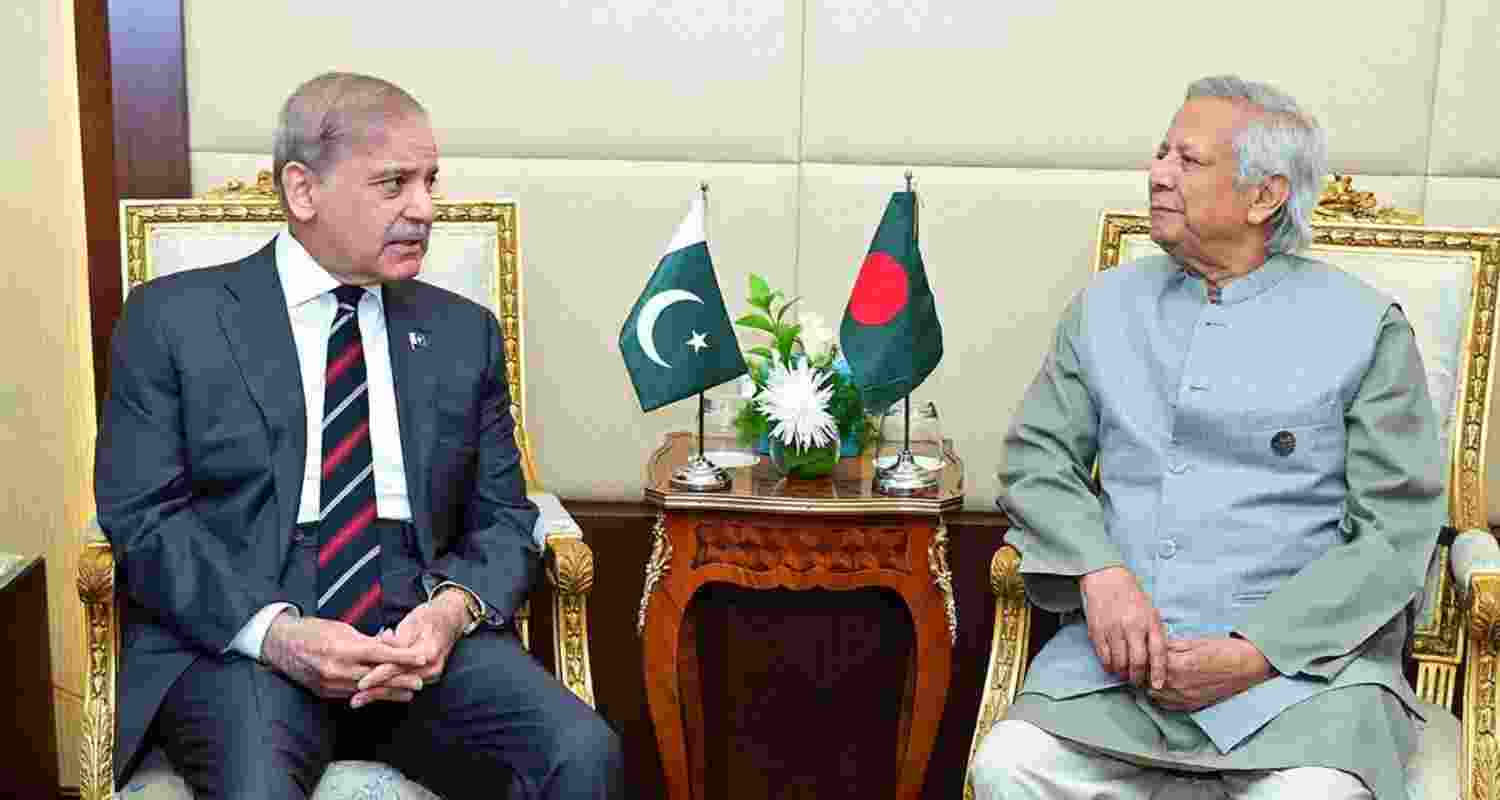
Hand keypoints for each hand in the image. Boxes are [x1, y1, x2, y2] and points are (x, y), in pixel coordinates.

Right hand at [261, 613, 428, 702]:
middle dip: (400, 680)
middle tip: (421, 682)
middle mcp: (336, 669)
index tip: (421, 658)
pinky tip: (384, 695)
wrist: (279, 646)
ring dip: (389, 692)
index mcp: (341, 648)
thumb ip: (367, 639)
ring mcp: (329, 684)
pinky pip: (352, 694)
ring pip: (366, 690)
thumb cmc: (313, 631)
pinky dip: (370, 694)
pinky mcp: (324, 693)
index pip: (379, 654)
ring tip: (409, 692)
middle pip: (375, 677)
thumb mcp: (342, 629)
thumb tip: (391, 642)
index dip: (402, 657)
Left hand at [352, 590, 467, 707]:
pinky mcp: (426, 677)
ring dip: (379, 694)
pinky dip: (388, 690)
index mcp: (429, 652)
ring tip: (358, 700)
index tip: (361, 683)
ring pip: (401, 688)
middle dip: (376, 692)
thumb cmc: (430, 617)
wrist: (450, 620)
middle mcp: (432, 668)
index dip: (379, 675)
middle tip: (355, 699)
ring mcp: (431, 675)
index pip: (399, 667)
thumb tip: (383, 641)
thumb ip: (398, 637)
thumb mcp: (414, 621)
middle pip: (399, 683)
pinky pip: (405, 685)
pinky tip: (371, 694)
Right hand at [1079, 566, 1165, 689]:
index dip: (1158, 672)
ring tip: (1124, 675)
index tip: (1157, 685)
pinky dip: (1108, 665)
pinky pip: (1103, 656)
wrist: (1106, 578)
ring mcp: (1112, 628)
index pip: (1157, 652)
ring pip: (1119, 662)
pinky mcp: (1096, 630)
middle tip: (1137, 683)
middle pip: (1137, 662)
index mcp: (1149, 620)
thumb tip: (1157, 660)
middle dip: (1137, 678)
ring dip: (1122, 674)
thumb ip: (1155, 633)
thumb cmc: (1131, 596)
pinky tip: (1111, 666)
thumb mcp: (1150, 611)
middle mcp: (1132, 626)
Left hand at [1148, 637, 1274, 711]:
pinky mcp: (1193, 707)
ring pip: (1154, 695)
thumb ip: (1171, 646)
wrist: (1249, 666)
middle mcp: (1180, 686)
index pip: (1147, 664)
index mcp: (1179, 665)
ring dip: (1151, 685)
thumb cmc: (1224, 650)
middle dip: (1144, 672)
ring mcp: (1186, 699)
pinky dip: (1162, 696)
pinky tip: (1167, 685)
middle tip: (1146, 662)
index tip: (1141, 652)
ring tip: (1156, 673)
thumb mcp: (1195, 642)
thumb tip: (1152, 647)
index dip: (1142, 657)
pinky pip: (1167, 706)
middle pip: (1147, 682)